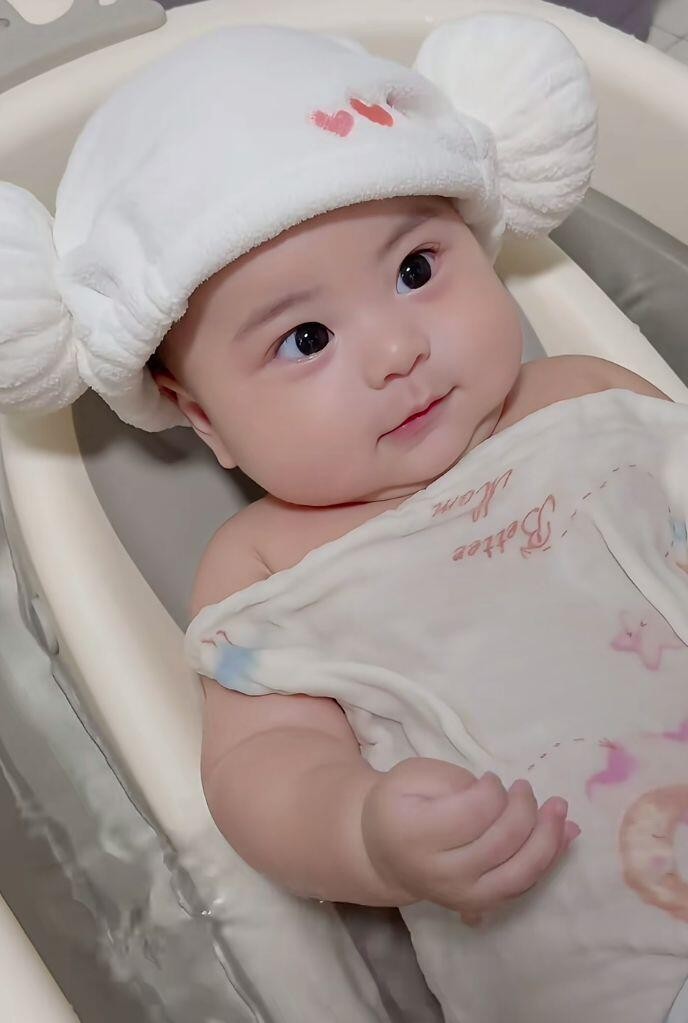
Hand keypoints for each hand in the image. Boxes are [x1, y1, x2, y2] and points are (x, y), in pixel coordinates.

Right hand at [360, 757, 577, 918]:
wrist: (383, 854)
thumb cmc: (398, 805)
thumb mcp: (412, 775)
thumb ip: (454, 781)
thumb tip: (501, 798)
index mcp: (415, 834)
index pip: (474, 813)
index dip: (493, 791)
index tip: (490, 778)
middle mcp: (439, 873)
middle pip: (502, 842)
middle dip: (524, 808)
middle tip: (524, 787)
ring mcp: (462, 896)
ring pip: (519, 873)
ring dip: (548, 838)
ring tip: (559, 807)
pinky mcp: (480, 905)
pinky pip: (523, 886)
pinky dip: (549, 859)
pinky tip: (566, 833)